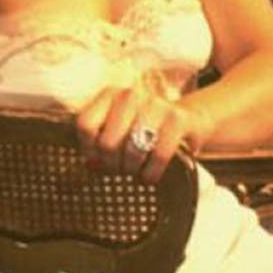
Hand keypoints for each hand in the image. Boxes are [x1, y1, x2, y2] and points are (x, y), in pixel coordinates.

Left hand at [75, 84, 213, 183]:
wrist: (187, 120)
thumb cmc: (143, 128)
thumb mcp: (118, 127)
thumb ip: (100, 140)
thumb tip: (90, 165)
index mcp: (109, 95)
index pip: (85, 125)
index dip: (88, 150)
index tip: (95, 162)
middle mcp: (130, 96)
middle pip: (107, 142)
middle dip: (111, 164)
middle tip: (117, 170)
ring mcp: (155, 105)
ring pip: (132, 150)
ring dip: (131, 169)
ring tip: (133, 173)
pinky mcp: (178, 119)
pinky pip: (159, 155)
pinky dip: (151, 173)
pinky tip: (149, 177)